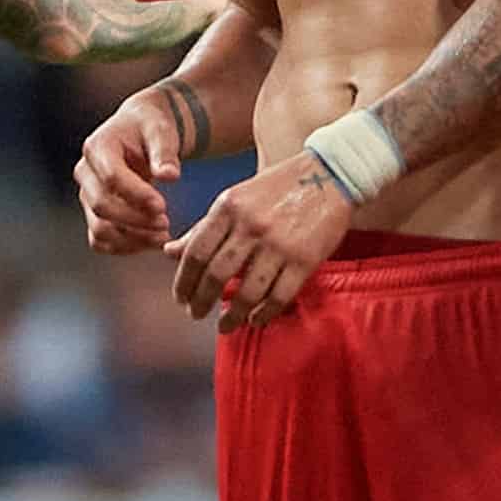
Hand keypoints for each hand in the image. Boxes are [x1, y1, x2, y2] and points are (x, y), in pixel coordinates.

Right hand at [75, 84, 198, 253]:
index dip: (136, 195)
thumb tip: (170, 176)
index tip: (163, 206)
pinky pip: (101, 240)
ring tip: (163, 237)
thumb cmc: (150, 128)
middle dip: (135, 220)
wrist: (139, 132)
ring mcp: (86, 195)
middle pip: (101, 206)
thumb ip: (165, 151)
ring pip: (99, 228)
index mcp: (97, 147)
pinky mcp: (93, 213)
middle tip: (166, 224)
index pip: (111, 177)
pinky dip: (125, 247)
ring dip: (131, 239)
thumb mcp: (160, 130)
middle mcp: (85, 172)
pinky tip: (151, 242)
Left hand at [166, 151, 352, 330]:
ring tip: (224, 325)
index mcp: (228, 207)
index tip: (181, 298)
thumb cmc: (278, 187)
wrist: (331, 175)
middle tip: (196, 314)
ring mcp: (278, 244)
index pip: (195, 253)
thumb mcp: (235, 199)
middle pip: (215, 275)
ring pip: (246, 292)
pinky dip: (263, 314)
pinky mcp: (305, 260)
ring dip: (232, 316)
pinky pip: (278, 297)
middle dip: (201, 302)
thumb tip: (170, 251)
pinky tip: (255, 319)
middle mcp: (250, 226)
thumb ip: (203, 227)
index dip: (184, 281)